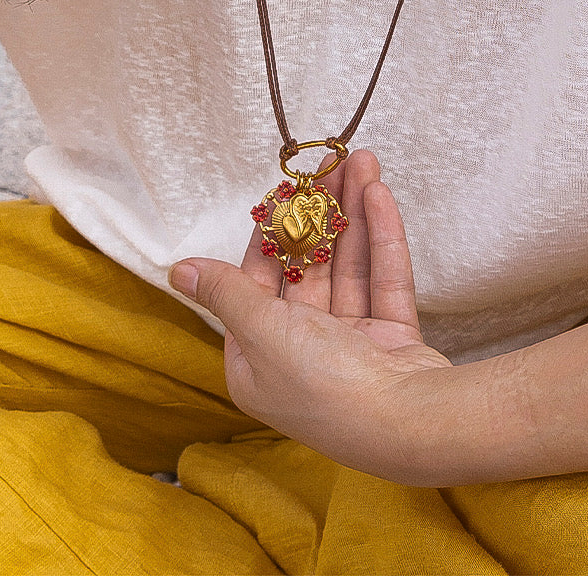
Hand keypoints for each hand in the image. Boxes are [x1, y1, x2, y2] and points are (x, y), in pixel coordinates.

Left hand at [169, 150, 452, 482]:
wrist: (409, 425)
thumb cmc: (322, 384)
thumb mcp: (261, 332)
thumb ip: (224, 292)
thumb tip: (178, 270)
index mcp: (259, 359)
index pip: (258, 282)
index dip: (272, 233)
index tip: (286, 189)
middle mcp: (302, 352)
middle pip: (309, 267)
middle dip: (320, 213)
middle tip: (330, 163)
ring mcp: (352, 345)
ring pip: (349, 265)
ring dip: (354, 212)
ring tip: (361, 161)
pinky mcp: (392, 337)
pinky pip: (383, 278)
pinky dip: (382, 237)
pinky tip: (378, 194)